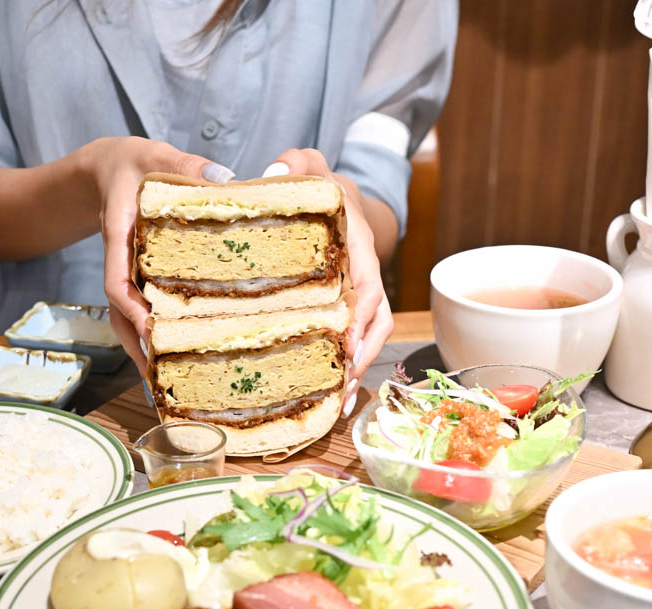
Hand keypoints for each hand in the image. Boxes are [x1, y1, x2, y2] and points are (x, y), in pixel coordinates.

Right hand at [90, 137, 232, 373]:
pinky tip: (171, 357)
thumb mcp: (154, 156)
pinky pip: (138, 312)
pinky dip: (150, 336)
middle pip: (120, 315)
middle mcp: (120, 263)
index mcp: (119, 235)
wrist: (102, 171)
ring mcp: (126, 274)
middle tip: (161, 378)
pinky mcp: (136, 280)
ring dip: (142, 350)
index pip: (117, 281)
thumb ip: (185, 165)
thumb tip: (224, 178)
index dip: (131, 309)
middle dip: (138, 346)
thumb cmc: (131, 164)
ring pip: (126, 320)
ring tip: (165, 383)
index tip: (149, 330)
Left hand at [263, 150, 393, 413]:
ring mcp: (356, 291)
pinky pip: (351, 338)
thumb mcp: (307, 164)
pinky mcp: (344, 306)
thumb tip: (276, 171)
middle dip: (363, 357)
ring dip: (357, 369)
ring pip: (368, 335)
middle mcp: (364, 271)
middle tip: (344, 390)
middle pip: (376, 321)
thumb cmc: (317, 180)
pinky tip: (332, 396)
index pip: (368, 284)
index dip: (361, 318)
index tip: (348, 345)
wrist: (333, 192)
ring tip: (340, 403)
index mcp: (357, 243)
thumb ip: (295, 163)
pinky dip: (345, 366)